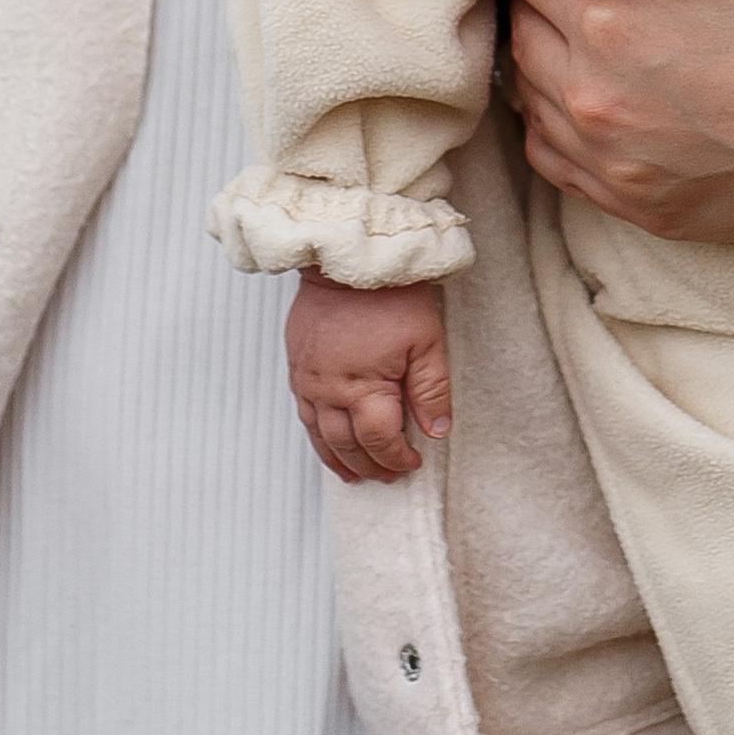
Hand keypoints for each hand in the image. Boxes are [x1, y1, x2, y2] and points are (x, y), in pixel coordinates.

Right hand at [287, 272, 453, 482]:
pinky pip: (302, 412)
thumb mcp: (426, 342)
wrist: (349, 259)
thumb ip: (431, 391)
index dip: (397, 457)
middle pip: (346, 444)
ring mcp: (307, 378)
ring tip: (353, 474)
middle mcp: (328, 389)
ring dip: (337, 459)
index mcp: (362, 387)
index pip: (380, 440)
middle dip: (369, 465)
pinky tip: (327, 440)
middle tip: (387, 475)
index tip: (413, 462)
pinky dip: (316, 434)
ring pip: (319, 434)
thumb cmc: (390, 295)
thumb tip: (436, 432)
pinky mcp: (297, 364)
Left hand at [501, 0, 733, 250]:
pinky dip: (559, 127)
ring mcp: (613, 167)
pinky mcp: (639, 209)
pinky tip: (591, 103)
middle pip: (521, 34)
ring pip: (531, 101)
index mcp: (608, 25)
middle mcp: (594, 101)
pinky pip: (556, 163)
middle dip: (539, 2)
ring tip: (584, 41)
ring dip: (546, 65)